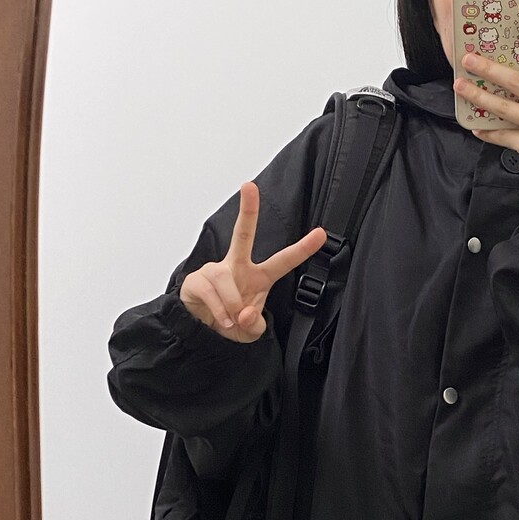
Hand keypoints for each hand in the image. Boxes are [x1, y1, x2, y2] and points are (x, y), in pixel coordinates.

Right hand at [179, 181, 326, 342]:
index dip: (303, 249)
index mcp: (259, 277)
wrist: (202, 331)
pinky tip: (222, 320)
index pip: (284, 261)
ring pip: (226, 281)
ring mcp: (216, 271)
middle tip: (249, 186)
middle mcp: (238, 267)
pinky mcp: (197, 279)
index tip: (321, 233)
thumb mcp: (251, 333)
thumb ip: (255, 326)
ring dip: (232, 305)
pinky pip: (211, 292)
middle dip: (247, 210)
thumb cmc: (231, 323)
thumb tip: (246, 313)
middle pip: (243, 234)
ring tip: (231, 320)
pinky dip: (219, 311)